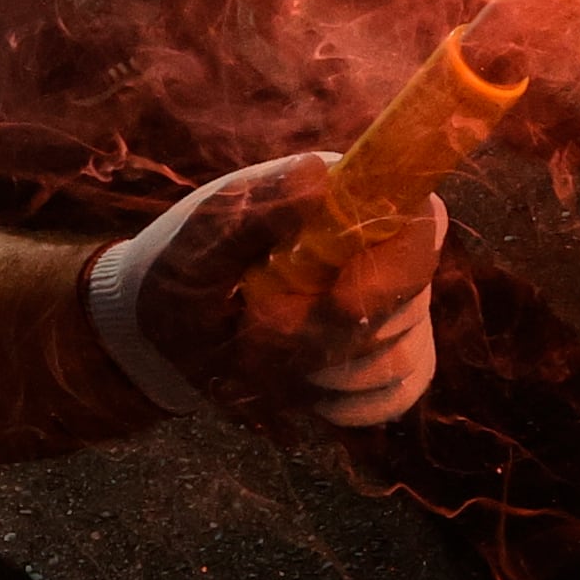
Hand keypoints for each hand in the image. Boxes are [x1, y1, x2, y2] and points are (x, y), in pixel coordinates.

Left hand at [95, 154, 448, 428]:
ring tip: (270, 355)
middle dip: (337, 331)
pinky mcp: (374, 359)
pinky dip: (347, 404)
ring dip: (331, 370)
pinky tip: (302, 392)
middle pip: (412, 296)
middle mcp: (373, 251)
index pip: (417, 219)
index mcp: (340, 200)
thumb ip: (256, 213)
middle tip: (265, 327)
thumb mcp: (199, 243)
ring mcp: (381, 308)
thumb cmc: (177, 272)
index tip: (340, 303)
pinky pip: (396, 393)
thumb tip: (317, 175)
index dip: (395, 267)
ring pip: (404, 352)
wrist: (161, 338)